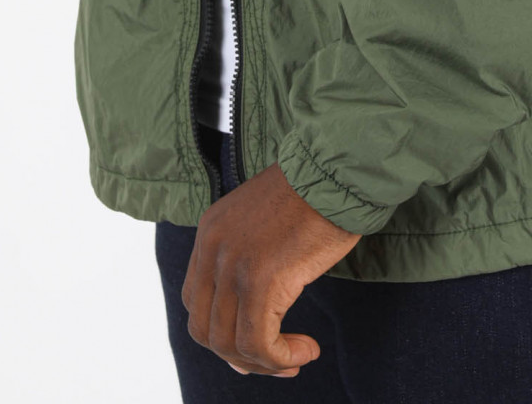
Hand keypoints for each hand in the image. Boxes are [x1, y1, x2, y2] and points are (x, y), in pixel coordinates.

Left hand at [181, 161, 359, 376]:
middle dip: (239, 356)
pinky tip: (306, 349)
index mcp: (211, 230)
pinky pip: (259, 342)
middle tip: (275, 361)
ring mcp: (234, 264)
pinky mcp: (262, 280)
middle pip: (204, 329)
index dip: (220, 331)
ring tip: (295, 358)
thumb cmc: (315, 193)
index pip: (195, 300)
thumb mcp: (266, 222)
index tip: (255, 343)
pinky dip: (281, 358)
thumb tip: (255, 313)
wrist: (336, 169)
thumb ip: (250, 258)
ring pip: (230, 343)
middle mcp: (214, 248)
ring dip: (264, 362)